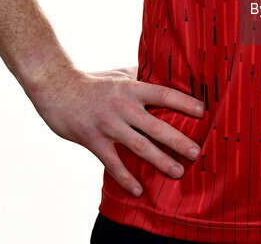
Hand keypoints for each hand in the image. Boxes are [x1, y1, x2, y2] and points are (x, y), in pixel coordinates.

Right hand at [26, 65, 203, 197]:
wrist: (57, 88)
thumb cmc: (92, 81)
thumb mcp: (118, 74)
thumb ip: (139, 76)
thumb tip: (161, 72)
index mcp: (132, 88)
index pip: (164, 94)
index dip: (184, 103)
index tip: (203, 111)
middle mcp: (124, 107)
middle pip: (157, 126)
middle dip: (178, 140)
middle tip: (197, 152)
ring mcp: (109, 125)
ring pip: (140, 147)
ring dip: (160, 161)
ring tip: (178, 172)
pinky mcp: (94, 140)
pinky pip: (113, 163)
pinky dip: (126, 177)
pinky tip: (138, 189)